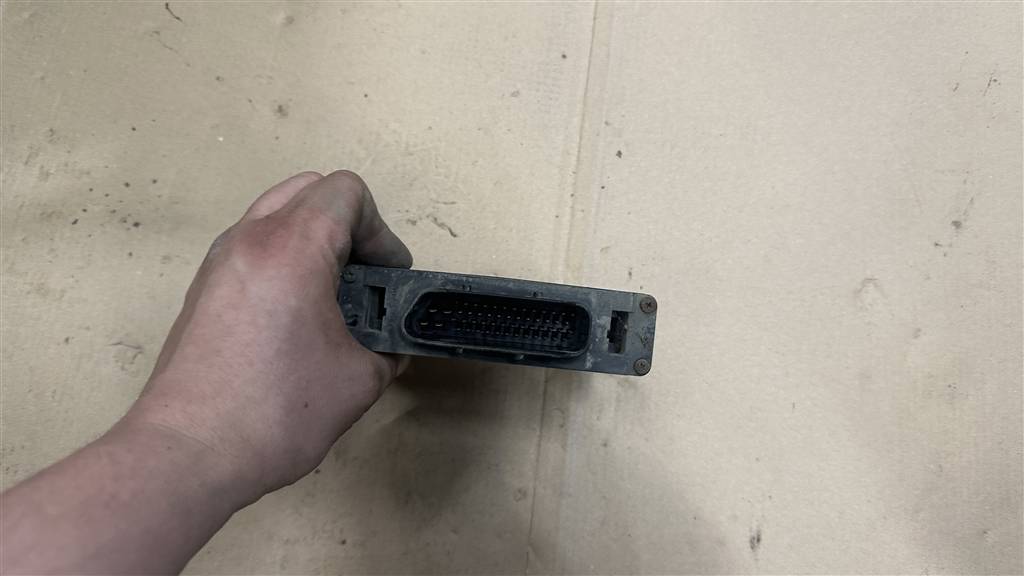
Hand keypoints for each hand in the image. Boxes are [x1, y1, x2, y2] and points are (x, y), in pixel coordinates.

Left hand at [124, 170, 411, 501]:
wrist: (187, 453)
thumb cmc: (276, 412)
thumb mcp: (358, 381)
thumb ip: (385, 349)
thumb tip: (387, 347)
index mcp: (292, 248)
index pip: (346, 192)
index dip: (381, 231)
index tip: (387, 280)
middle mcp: (249, 239)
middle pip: (308, 189)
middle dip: (348, 224)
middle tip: (363, 277)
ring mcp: (219, 262)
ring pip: (275, 214)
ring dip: (312, 239)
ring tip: (330, 297)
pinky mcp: (202, 289)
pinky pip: (252, 246)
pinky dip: (283, 259)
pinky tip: (295, 318)